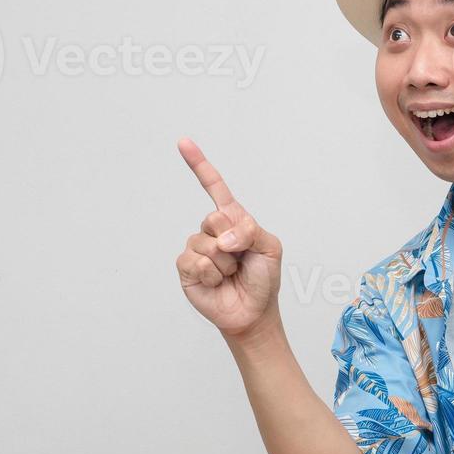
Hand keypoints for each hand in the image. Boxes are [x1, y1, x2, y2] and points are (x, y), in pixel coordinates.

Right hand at [175, 137, 282, 338]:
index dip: (199, 165)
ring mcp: (197, 248)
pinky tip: (218, 282)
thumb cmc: (263, 278)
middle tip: (241, 258)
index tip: (183, 142)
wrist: (253, 311)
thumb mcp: (270, 248)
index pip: (214, 188)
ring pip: (207, 244)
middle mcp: (212, 231)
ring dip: (225, 263)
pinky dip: (212, 274)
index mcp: (233, 220)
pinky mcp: (187, 268)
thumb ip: (250, 231)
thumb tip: (221, 237)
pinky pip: (196, 261)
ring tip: (231, 274)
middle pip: (213, 218)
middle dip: (233, 241)